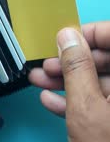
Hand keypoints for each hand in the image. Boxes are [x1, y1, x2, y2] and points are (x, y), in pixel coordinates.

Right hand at [29, 22, 109, 141]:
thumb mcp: (86, 108)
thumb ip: (76, 67)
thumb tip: (68, 36)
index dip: (91, 34)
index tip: (66, 38)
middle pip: (109, 60)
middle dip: (73, 61)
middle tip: (47, 65)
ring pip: (103, 83)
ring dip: (68, 81)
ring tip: (39, 81)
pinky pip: (103, 103)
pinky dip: (77, 101)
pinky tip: (52, 102)